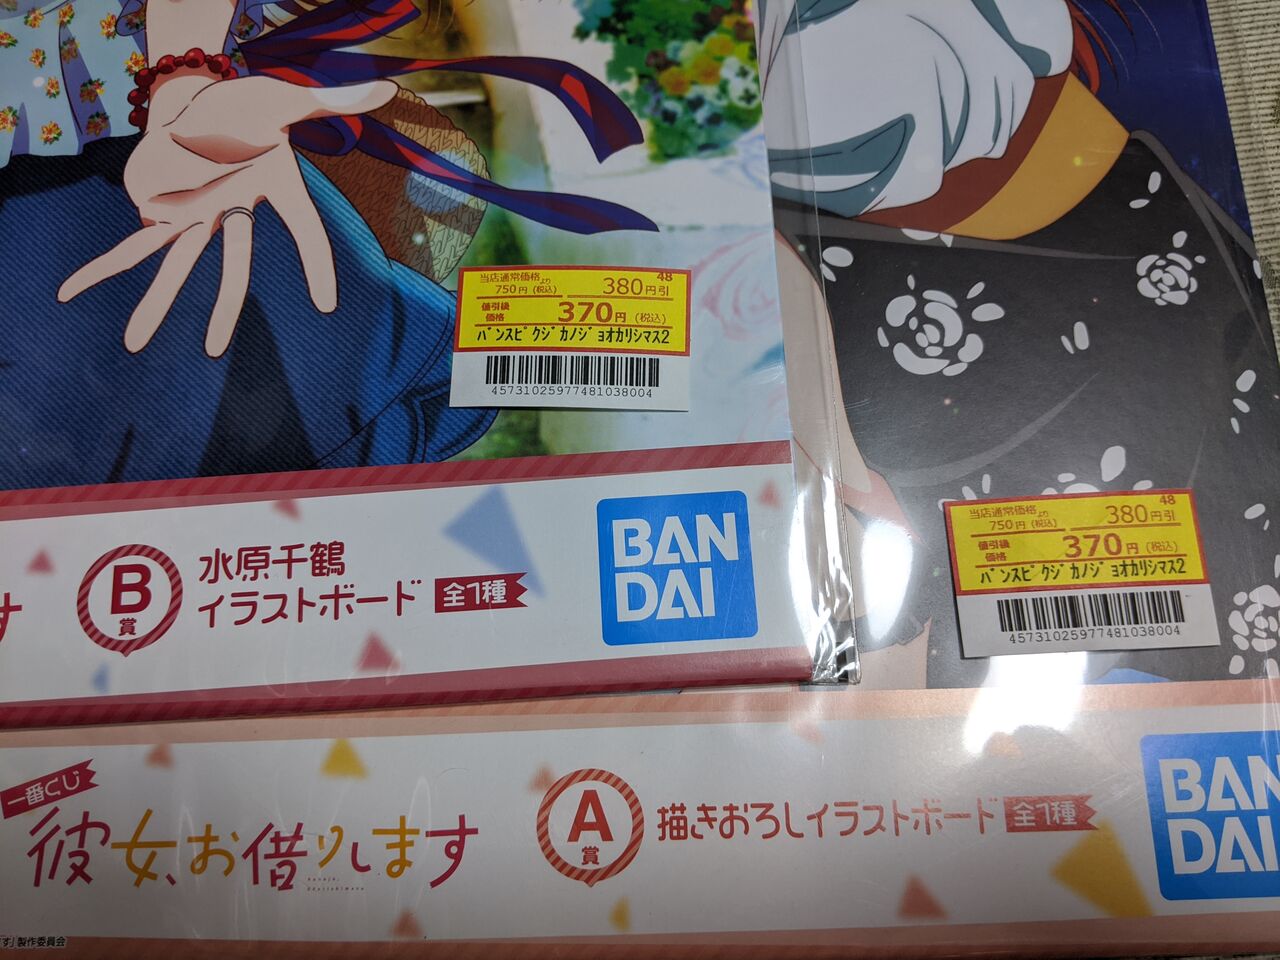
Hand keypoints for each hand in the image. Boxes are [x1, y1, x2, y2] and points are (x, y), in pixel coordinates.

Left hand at [58, 74, 396, 356]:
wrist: (200, 103)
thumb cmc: (248, 106)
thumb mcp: (287, 97)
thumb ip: (334, 99)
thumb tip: (389, 91)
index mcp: (270, 190)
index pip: (301, 229)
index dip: (315, 265)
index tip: (327, 305)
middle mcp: (233, 212)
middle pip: (231, 267)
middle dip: (219, 307)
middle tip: (212, 350)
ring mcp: (195, 216)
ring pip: (176, 266)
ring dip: (155, 304)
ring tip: (135, 344)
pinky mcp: (160, 211)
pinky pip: (131, 244)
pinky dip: (102, 266)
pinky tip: (73, 291)